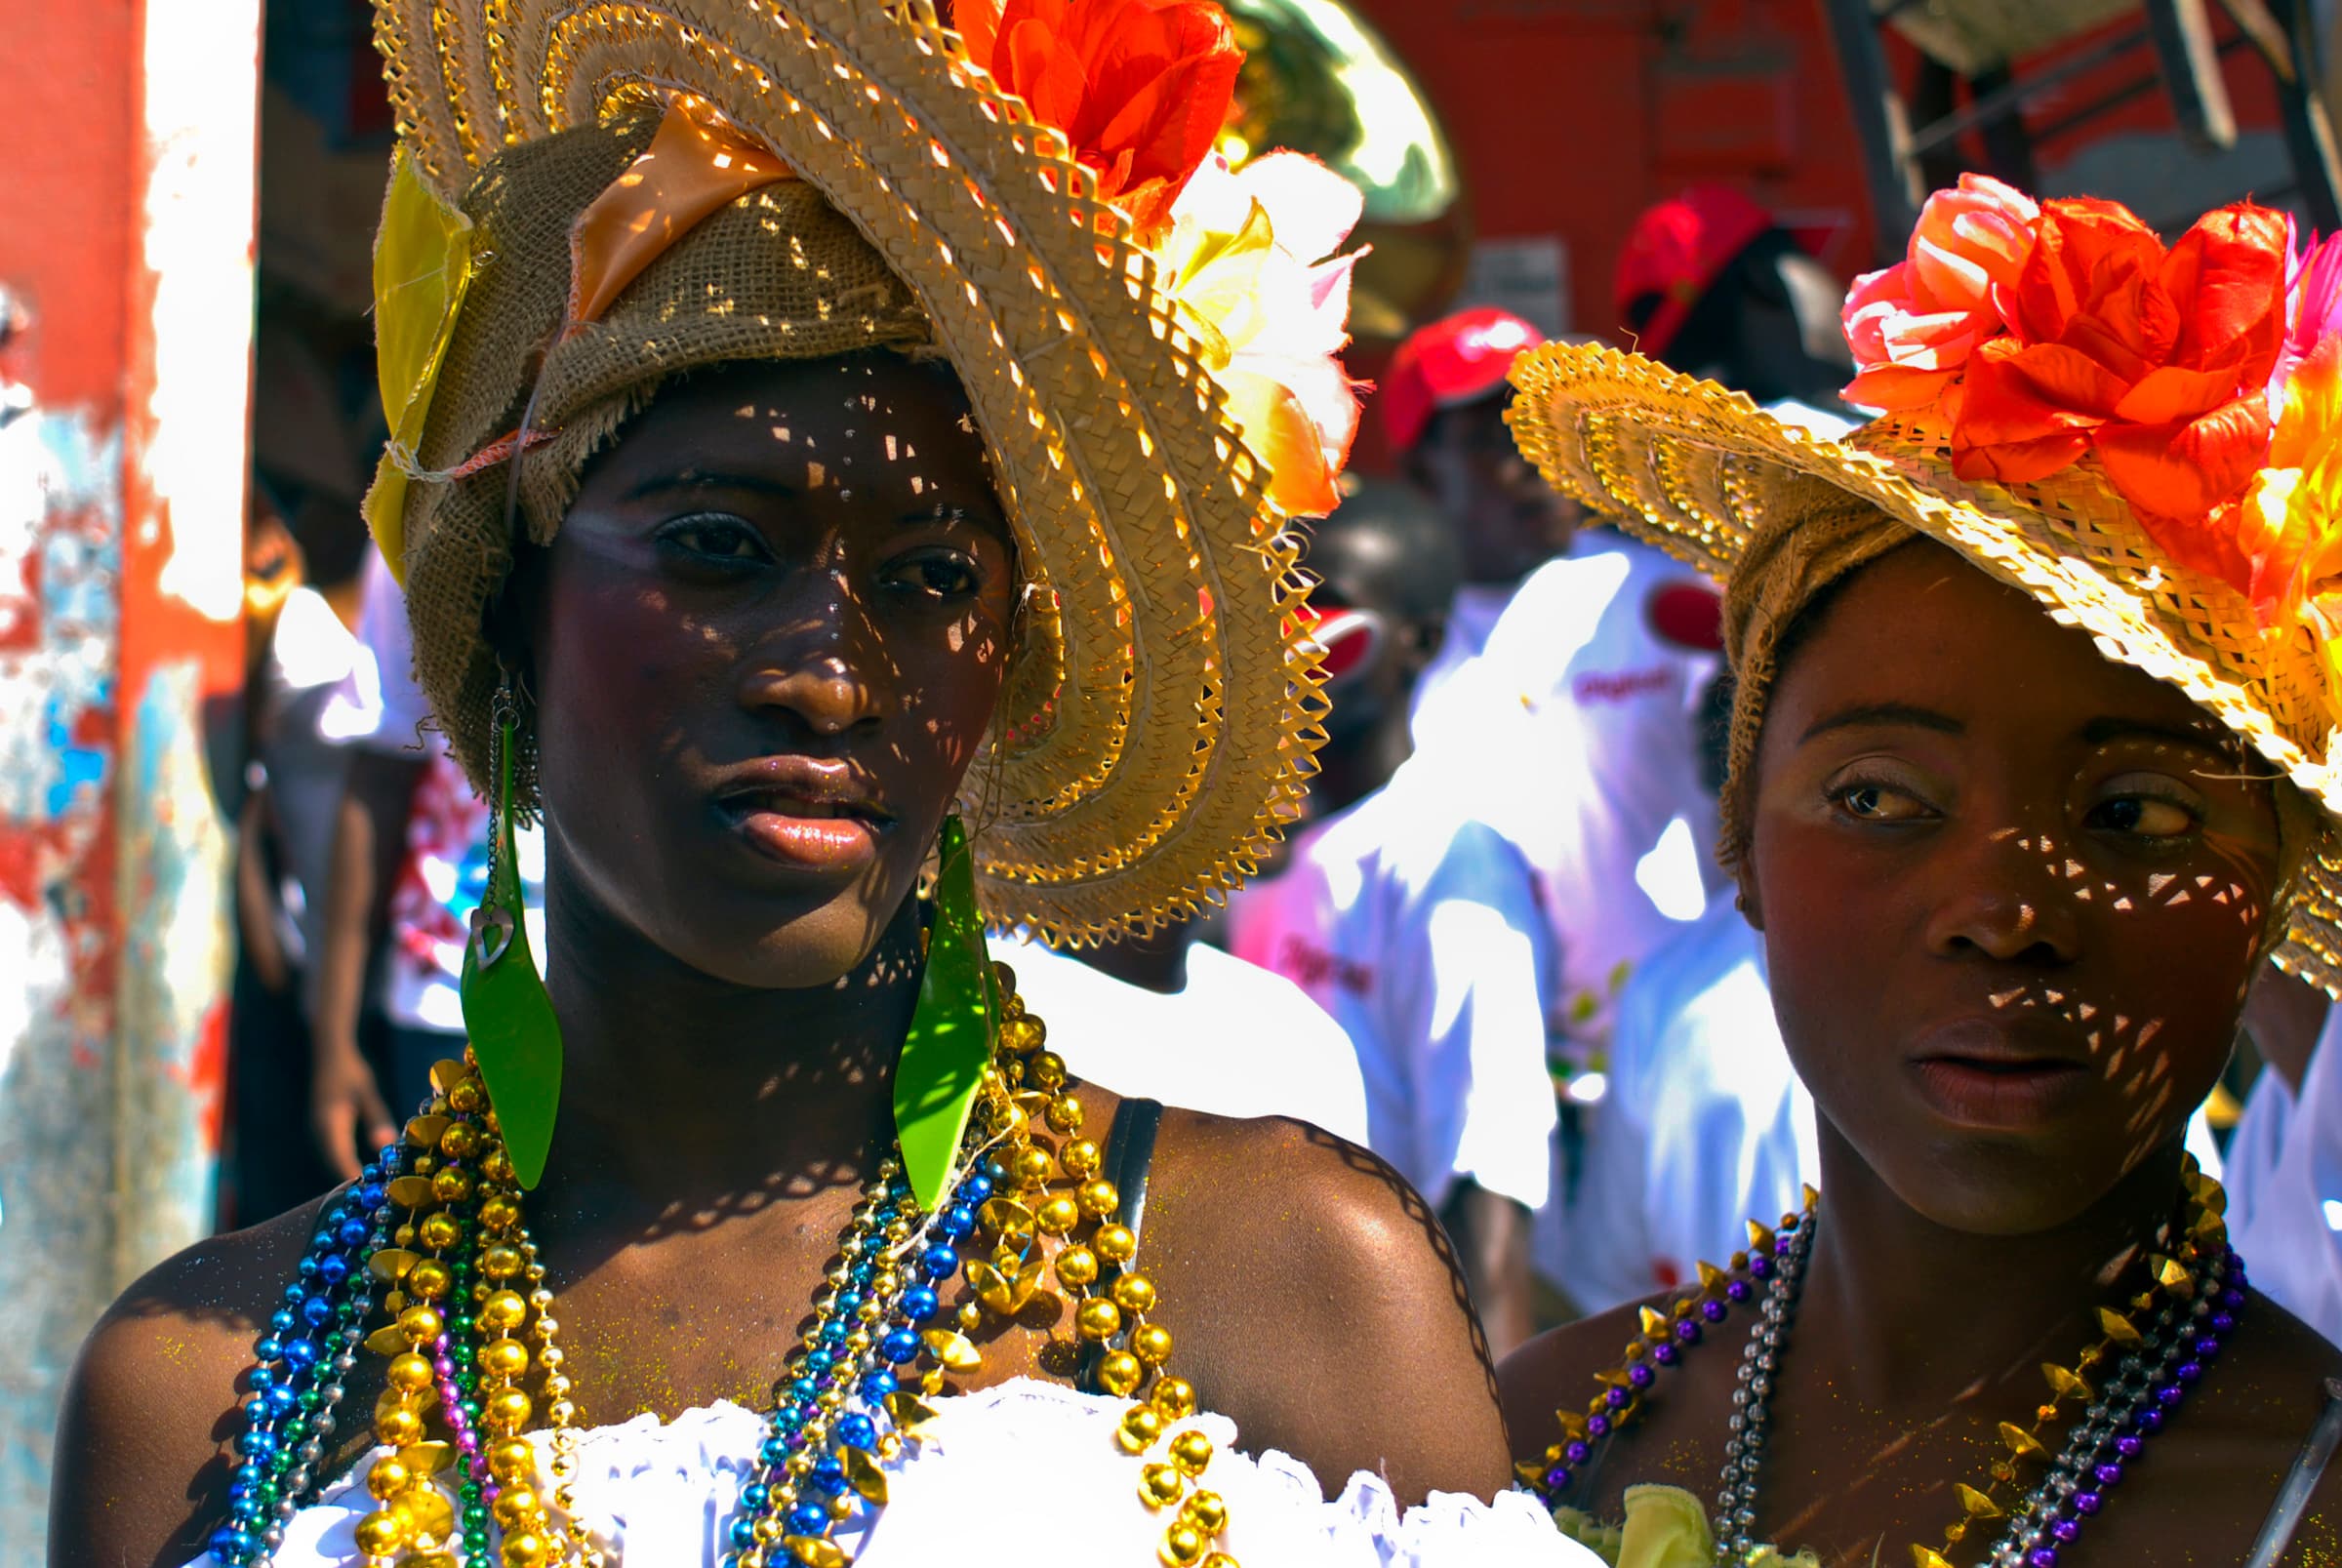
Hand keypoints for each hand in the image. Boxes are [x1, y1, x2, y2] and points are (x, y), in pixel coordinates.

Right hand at [311, 1036, 396, 1180]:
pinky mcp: (321, 1129)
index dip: (353, 1175)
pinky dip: (344, 1161)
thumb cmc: (351, 1070)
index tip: (370, 1190)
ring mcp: (317, 1130)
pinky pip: (332, 1151)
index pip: (339, 1156)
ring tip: (370, 1188)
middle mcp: (319, 1130)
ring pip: (332, 1158)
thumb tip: (383, 1144)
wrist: (328, 1053)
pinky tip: (361, 1170)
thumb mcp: (367, 1092)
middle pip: (334, 1162)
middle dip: (351, 1178)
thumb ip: (376, 1117)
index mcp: (329, 1122)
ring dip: (347, 1171)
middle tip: (373, 1197)